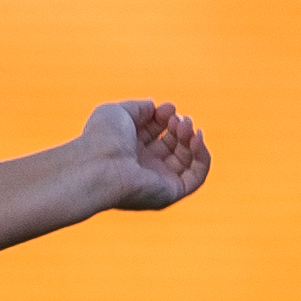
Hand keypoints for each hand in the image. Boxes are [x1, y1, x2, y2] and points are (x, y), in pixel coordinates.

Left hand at [74, 101, 209, 213]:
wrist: (98, 165)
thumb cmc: (102, 138)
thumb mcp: (119, 112)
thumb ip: (140, 108)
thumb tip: (155, 106)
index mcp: (128, 149)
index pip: (156, 132)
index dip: (165, 117)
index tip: (167, 108)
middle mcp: (143, 167)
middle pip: (172, 145)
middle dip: (179, 127)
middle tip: (178, 119)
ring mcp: (157, 181)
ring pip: (186, 160)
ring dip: (191, 139)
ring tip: (185, 126)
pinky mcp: (170, 193)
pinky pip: (196, 177)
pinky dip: (202, 157)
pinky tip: (196, 138)